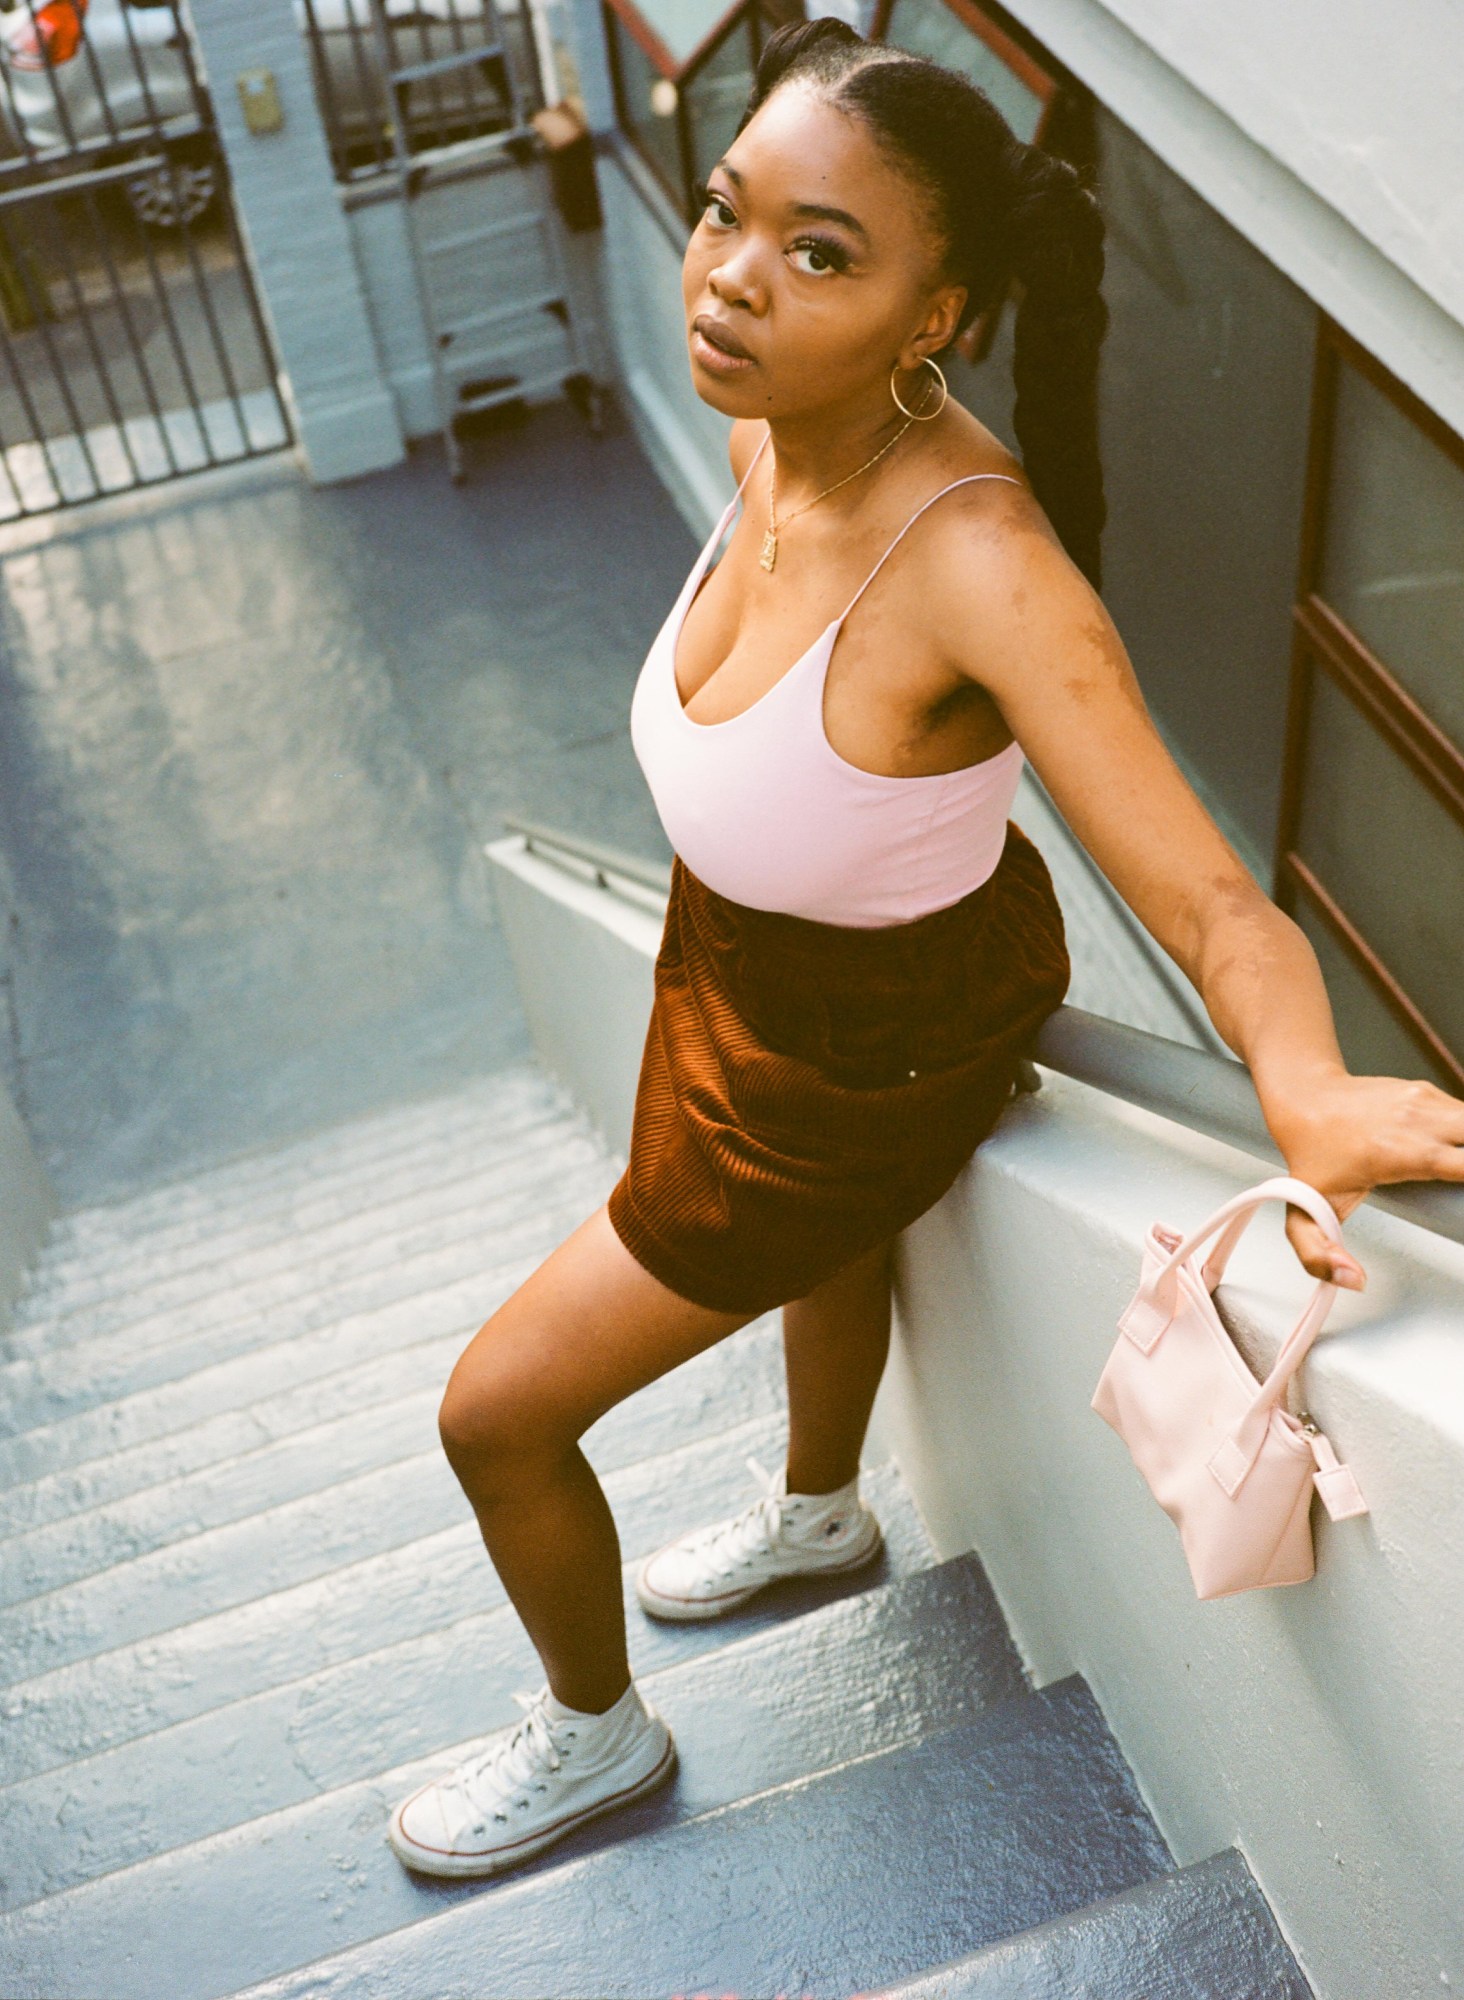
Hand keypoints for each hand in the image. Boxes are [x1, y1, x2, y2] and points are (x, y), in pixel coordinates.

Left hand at [1260, 1070, 1463, 1288]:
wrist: (1302, 1099)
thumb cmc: (1309, 1156)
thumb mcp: (1304, 1213)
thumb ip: (1317, 1254)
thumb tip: (1353, 1280)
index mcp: (1402, 1154)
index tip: (1460, 1204)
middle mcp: (1418, 1122)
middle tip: (1458, 1187)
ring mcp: (1424, 1101)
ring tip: (1454, 1171)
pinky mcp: (1424, 1090)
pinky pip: (1461, 1111)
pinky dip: (1463, 1131)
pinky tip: (1452, 1148)